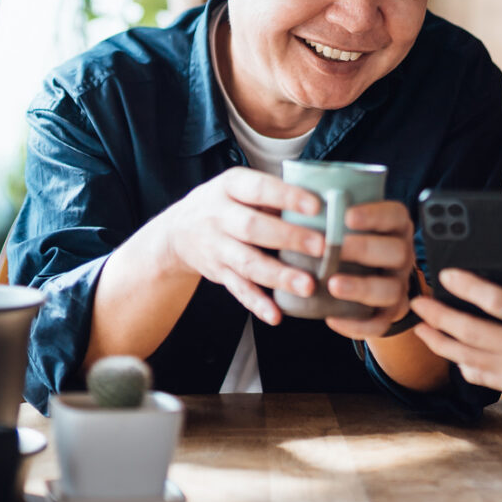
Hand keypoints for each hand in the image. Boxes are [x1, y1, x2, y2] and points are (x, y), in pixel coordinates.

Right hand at [153, 166, 326, 325]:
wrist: (177, 231)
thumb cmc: (225, 204)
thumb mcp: (240, 187)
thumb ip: (273, 195)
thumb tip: (324, 205)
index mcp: (230, 186)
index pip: (259, 189)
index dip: (286, 197)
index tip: (316, 206)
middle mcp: (219, 216)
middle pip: (253, 227)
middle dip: (289, 238)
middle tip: (321, 247)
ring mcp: (217, 247)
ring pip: (248, 263)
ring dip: (279, 276)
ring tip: (307, 286)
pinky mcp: (218, 274)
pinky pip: (238, 290)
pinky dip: (257, 304)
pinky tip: (276, 315)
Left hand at [323, 200, 417, 339]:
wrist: (369, 277)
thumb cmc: (350, 241)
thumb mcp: (349, 222)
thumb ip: (332, 211)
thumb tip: (291, 194)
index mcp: (395, 227)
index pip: (395, 215)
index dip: (374, 214)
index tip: (347, 215)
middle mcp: (402, 255)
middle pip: (398, 251)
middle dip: (365, 249)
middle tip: (334, 249)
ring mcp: (398, 285)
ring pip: (391, 290)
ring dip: (361, 287)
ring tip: (332, 285)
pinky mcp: (389, 313)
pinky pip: (380, 324)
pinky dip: (357, 325)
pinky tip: (332, 319)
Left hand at [410, 269, 501, 398]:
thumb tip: (488, 292)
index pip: (496, 301)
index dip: (467, 287)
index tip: (444, 276)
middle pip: (471, 331)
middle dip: (439, 316)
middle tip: (418, 303)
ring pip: (467, 356)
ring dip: (440, 341)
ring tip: (422, 327)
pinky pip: (480, 375)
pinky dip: (461, 361)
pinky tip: (449, 349)